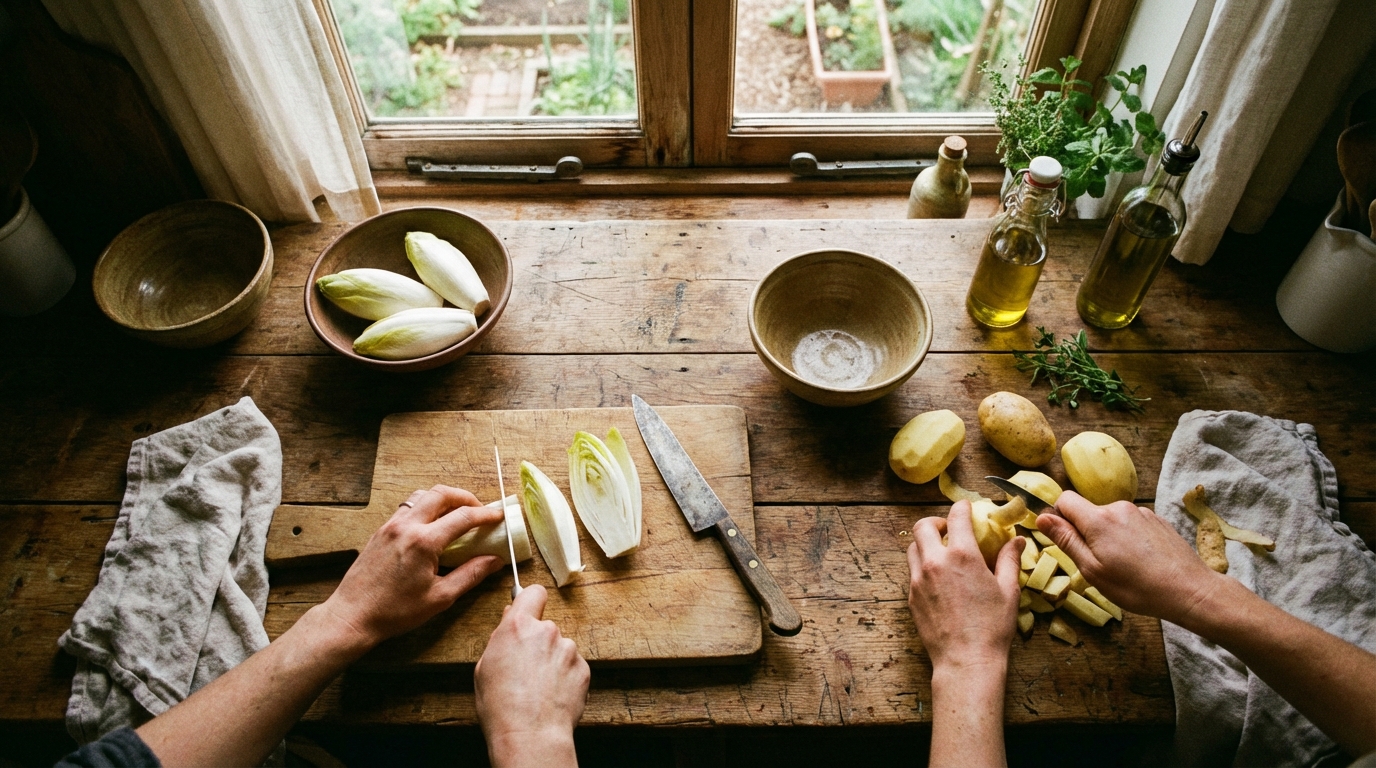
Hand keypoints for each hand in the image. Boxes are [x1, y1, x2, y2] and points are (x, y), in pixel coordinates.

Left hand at [320, 485, 505, 647]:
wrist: (353, 616)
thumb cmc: (395, 612)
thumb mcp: (440, 597)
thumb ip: (471, 575)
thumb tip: (494, 560)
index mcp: (424, 542)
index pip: (463, 517)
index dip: (486, 515)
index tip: (498, 517)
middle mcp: (406, 526)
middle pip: (442, 494)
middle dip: (465, 497)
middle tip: (479, 510)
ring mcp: (391, 526)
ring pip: (422, 496)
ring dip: (443, 499)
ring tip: (457, 514)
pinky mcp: (381, 531)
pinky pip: (407, 507)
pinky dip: (425, 507)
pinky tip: (432, 525)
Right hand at [476, 585, 588, 767]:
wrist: (530, 734)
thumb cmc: (501, 706)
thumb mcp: (484, 667)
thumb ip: (500, 638)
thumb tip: (509, 621)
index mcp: (518, 626)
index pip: (532, 593)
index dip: (530, 600)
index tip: (528, 608)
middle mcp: (547, 631)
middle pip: (545, 627)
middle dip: (538, 642)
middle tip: (525, 668)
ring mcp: (568, 649)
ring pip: (560, 649)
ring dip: (552, 662)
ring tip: (538, 688)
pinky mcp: (583, 669)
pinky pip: (572, 667)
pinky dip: (565, 678)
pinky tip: (552, 695)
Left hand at [907, 500, 1022, 671]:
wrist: (966, 660)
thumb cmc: (992, 627)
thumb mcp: (1008, 591)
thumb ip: (1009, 560)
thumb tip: (1017, 541)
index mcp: (961, 555)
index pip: (956, 517)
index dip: (962, 508)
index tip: (967, 508)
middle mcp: (935, 562)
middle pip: (922, 526)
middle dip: (935, 522)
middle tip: (948, 531)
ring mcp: (918, 580)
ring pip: (913, 548)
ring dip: (925, 544)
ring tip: (942, 554)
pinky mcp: (911, 597)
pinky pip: (912, 572)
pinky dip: (922, 567)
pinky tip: (938, 580)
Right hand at [1036, 491, 1225, 624]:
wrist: (1189, 590)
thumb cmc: (1137, 587)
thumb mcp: (1092, 570)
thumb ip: (1066, 540)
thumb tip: (1042, 517)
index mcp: (1098, 519)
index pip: (1065, 499)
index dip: (1059, 517)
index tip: (1066, 540)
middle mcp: (1119, 507)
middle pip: (1089, 512)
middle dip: (1087, 533)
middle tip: (1100, 565)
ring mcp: (1141, 512)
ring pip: (1111, 519)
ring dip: (1110, 537)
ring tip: (1126, 566)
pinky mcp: (1157, 520)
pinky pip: (1131, 524)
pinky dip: (1129, 539)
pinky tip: (1142, 561)